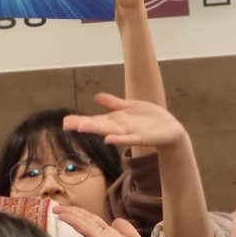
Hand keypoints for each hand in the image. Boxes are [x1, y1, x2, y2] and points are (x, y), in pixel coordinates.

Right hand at [54, 206, 146, 236]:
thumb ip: (125, 229)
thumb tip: (115, 221)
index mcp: (110, 235)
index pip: (93, 222)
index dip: (81, 214)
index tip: (69, 210)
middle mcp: (103, 236)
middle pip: (86, 220)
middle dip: (72, 212)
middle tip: (56, 208)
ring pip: (83, 222)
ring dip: (70, 214)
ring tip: (56, 210)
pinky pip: (85, 229)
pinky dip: (73, 221)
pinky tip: (63, 216)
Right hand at [65, 93, 187, 151]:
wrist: (171, 130)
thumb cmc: (150, 119)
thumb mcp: (130, 107)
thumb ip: (114, 103)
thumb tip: (96, 97)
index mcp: (116, 120)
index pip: (94, 119)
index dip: (80, 120)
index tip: (65, 121)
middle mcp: (119, 127)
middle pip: (98, 125)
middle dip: (83, 124)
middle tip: (66, 124)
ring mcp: (130, 133)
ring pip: (110, 131)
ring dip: (96, 130)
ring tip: (82, 127)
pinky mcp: (142, 137)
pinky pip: (129, 139)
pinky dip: (118, 140)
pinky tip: (108, 139)